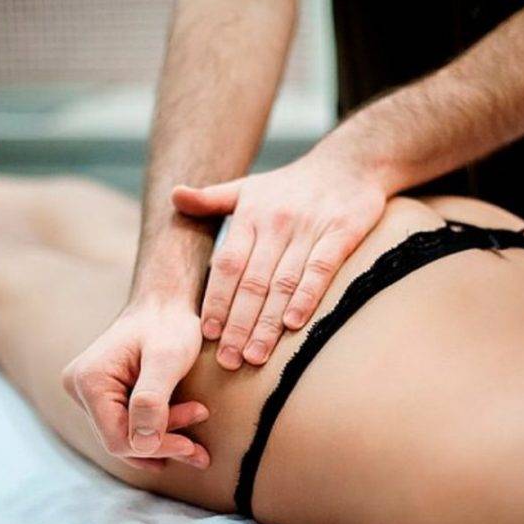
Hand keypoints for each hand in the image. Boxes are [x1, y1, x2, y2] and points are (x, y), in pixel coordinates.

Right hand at [62, 300, 208, 470]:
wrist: (166, 302)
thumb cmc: (169, 324)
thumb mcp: (168, 359)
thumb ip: (153, 400)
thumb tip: (143, 445)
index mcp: (89, 380)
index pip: (117, 438)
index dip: (156, 447)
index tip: (191, 445)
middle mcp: (79, 387)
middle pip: (120, 439)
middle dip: (163, 445)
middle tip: (200, 451)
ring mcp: (88, 391)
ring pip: (125, 435)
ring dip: (162, 444)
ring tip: (196, 450)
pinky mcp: (103, 393)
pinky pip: (127, 424)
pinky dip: (155, 433)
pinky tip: (180, 440)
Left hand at [172, 153, 385, 369]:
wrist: (349, 163)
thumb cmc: (292, 185)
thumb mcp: (249, 186)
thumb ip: (211, 199)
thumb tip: (174, 197)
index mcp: (251, 214)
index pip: (228, 264)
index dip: (216, 300)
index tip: (207, 334)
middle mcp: (276, 222)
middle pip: (253, 281)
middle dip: (238, 324)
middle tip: (228, 361)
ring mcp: (309, 228)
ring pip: (283, 282)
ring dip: (268, 323)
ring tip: (255, 356)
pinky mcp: (341, 232)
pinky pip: (321, 269)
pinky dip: (306, 297)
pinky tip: (293, 325)